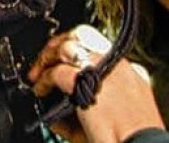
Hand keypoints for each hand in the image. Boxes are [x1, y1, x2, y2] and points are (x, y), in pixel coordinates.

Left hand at [26, 25, 164, 142]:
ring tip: (38, 74)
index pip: (99, 45)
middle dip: (58, 45)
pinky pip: (57, 71)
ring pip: (68, 46)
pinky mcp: (87, 80)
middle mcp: (116, 64)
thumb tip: (57, 116)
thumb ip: (86, 114)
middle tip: (45, 60)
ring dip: (48, 58)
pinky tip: (40, 90)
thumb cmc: (130, 139)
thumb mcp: (113, 122)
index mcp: (129, 72)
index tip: (66, 62)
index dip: (78, 51)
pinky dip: (45, 80)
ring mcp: (102, 68)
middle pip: (82, 36)